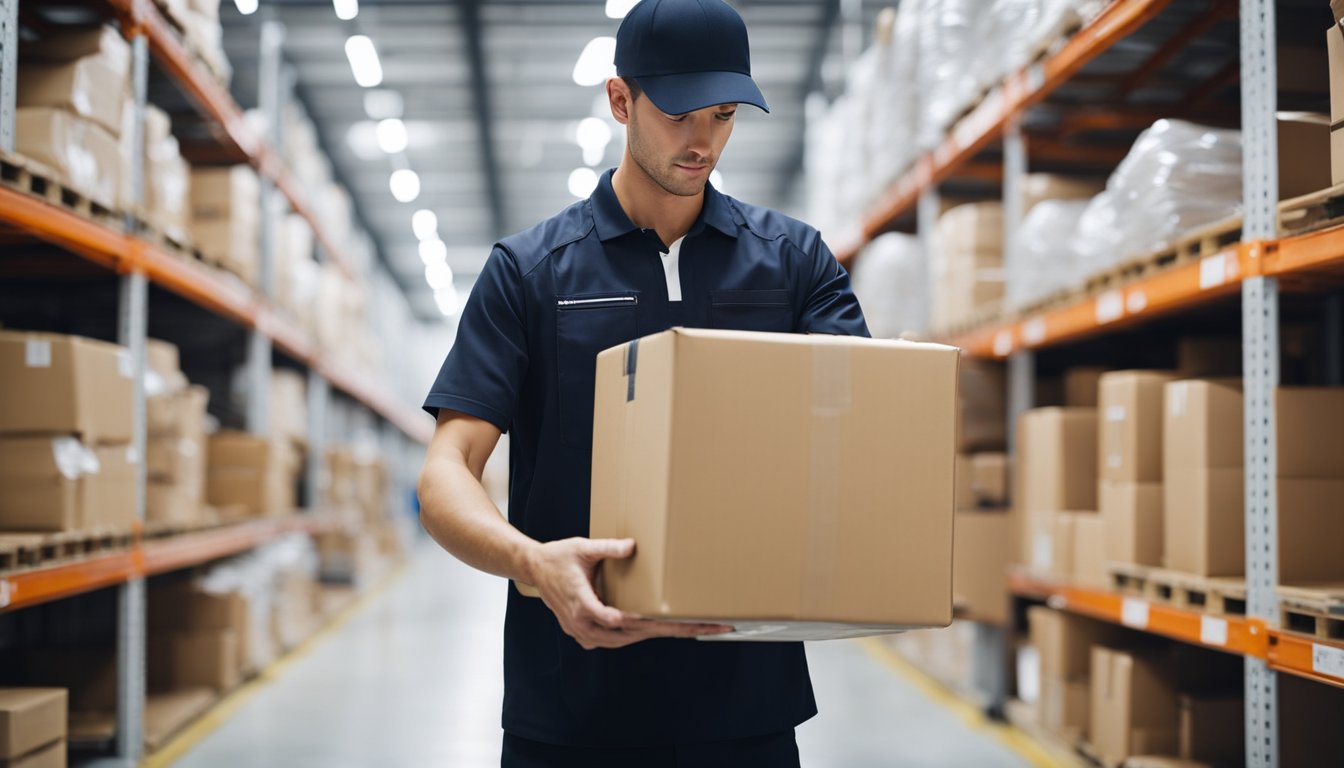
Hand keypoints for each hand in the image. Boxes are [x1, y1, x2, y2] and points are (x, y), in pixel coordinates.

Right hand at [525, 537, 732, 648]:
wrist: (532, 568)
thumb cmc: (557, 557)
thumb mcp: (583, 547)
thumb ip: (608, 548)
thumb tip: (633, 545)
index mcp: (584, 604)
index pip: (623, 620)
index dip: (652, 623)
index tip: (676, 622)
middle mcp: (584, 624)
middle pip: (634, 634)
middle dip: (671, 630)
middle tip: (706, 627)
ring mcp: (583, 632)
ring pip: (625, 640)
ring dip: (656, 634)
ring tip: (691, 628)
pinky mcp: (584, 632)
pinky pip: (615, 639)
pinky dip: (636, 634)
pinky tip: (657, 628)